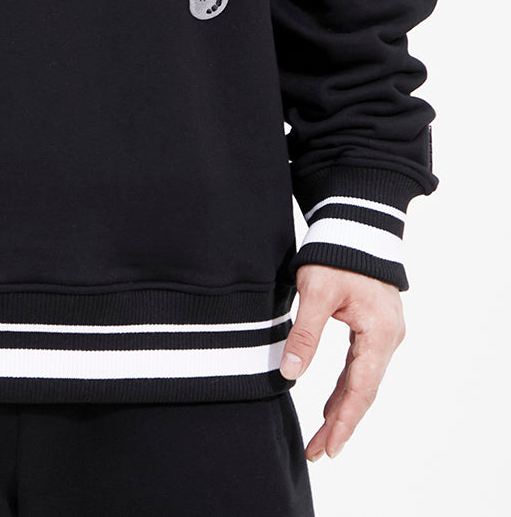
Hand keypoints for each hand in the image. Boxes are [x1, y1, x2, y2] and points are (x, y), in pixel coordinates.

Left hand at [279, 264, 404, 461]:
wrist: (356, 223)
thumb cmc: (337, 253)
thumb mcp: (316, 291)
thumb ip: (305, 334)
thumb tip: (288, 373)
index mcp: (379, 333)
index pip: (360, 389)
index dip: (344, 421)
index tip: (329, 448)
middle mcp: (388, 339)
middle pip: (364, 392)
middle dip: (341, 424)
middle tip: (319, 453)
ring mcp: (384, 334)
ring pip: (362, 382)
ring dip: (342, 409)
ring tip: (323, 438)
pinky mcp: (375, 328)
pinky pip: (361, 367)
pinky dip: (346, 388)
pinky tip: (332, 405)